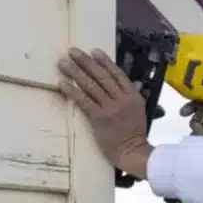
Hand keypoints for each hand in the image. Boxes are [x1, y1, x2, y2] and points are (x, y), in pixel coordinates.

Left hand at [57, 47, 150, 178]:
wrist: (133, 151)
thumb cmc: (135, 133)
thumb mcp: (140, 110)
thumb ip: (136, 95)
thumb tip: (135, 83)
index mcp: (133, 95)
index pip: (117, 74)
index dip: (105, 61)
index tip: (94, 51)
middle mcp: (121, 99)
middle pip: (101, 76)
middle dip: (85, 62)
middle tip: (72, 51)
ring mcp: (110, 108)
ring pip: (91, 86)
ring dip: (75, 73)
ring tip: (63, 63)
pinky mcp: (99, 118)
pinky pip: (83, 101)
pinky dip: (72, 91)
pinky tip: (63, 83)